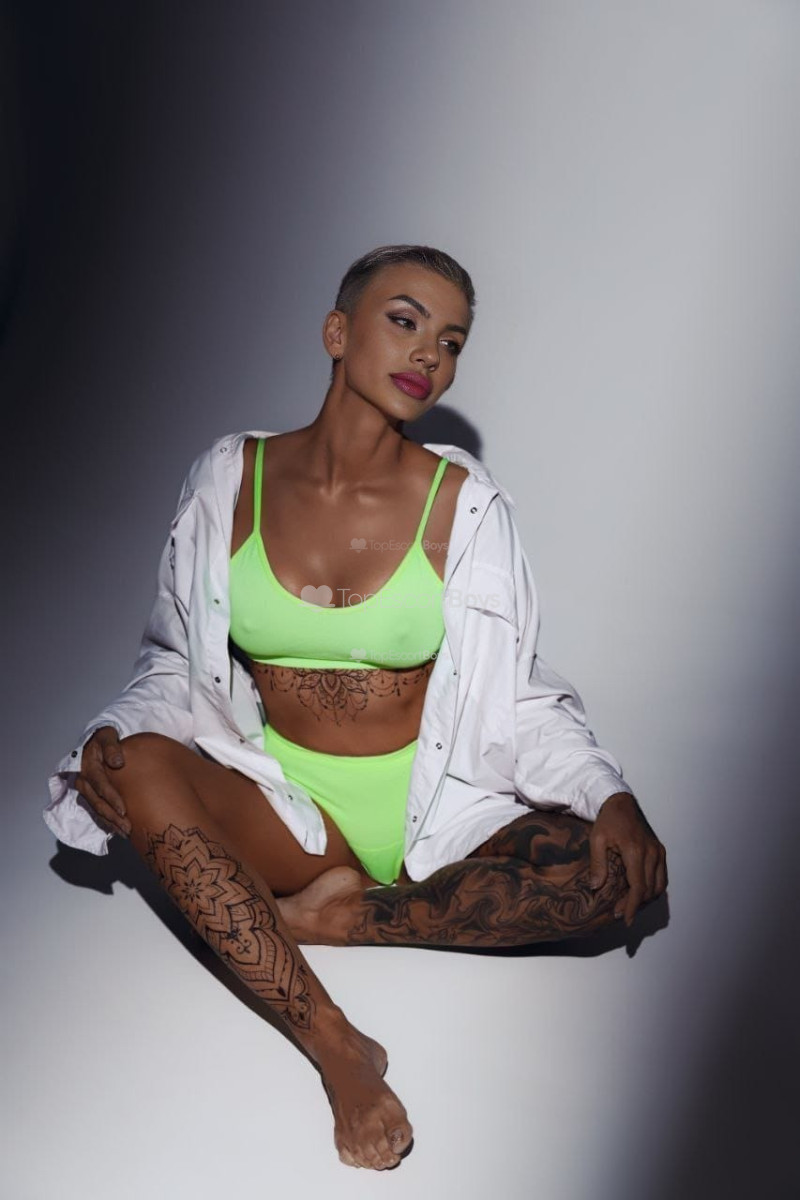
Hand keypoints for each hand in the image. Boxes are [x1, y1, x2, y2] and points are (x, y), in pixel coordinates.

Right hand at [75, 726, 130, 836]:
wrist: (96, 741)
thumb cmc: (105, 738)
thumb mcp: (107, 736)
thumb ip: (112, 747)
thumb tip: (117, 762)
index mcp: (88, 767)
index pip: (100, 786)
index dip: (112, 799)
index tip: (124, 810)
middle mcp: (84, 781)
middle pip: (97, 802)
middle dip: (112, 817)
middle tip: (128, 828)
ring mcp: (86, 790)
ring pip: (97, 810)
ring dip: (110, 823)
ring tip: (126, 833)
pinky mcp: (90, 795)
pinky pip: (97, 811)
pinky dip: (107, 822)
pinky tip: (119, 830)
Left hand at [588, 792, 666, 927]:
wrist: (621, 803)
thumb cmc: (608, 820)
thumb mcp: (596, 840)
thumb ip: (598, 864)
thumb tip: (596, 888)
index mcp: (636, 851)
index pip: (638, 887)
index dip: (632, 906)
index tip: (625, 919)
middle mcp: (652, 853)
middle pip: (649, 890)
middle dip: (636, 905)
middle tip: (620, 914)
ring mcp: (658, 852)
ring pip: (659, 886)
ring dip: (646, 899)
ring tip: (629, 906)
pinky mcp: (660, 851)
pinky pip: (661, 877)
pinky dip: (653, 889)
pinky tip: (640, 894)